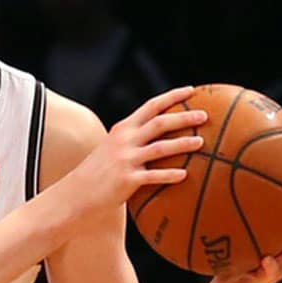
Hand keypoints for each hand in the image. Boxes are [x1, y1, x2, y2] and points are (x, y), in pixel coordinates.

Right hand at [63, 87, 206, 222]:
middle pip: (159, 123)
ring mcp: (125, 160)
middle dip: (184, 117)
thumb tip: (161, 134)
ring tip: (201, 142)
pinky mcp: (126, 180)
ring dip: (182, 144)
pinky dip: (170, 174)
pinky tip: (184, 175)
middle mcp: (124, 140)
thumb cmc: (100, 171)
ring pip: (160, 148)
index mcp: (123, 129)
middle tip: (204, 115)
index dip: (172, 97)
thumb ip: (133, 138)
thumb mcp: (113, 146)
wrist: (77, 192)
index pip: (150, 106)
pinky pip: (153, 175)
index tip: (191, 90)